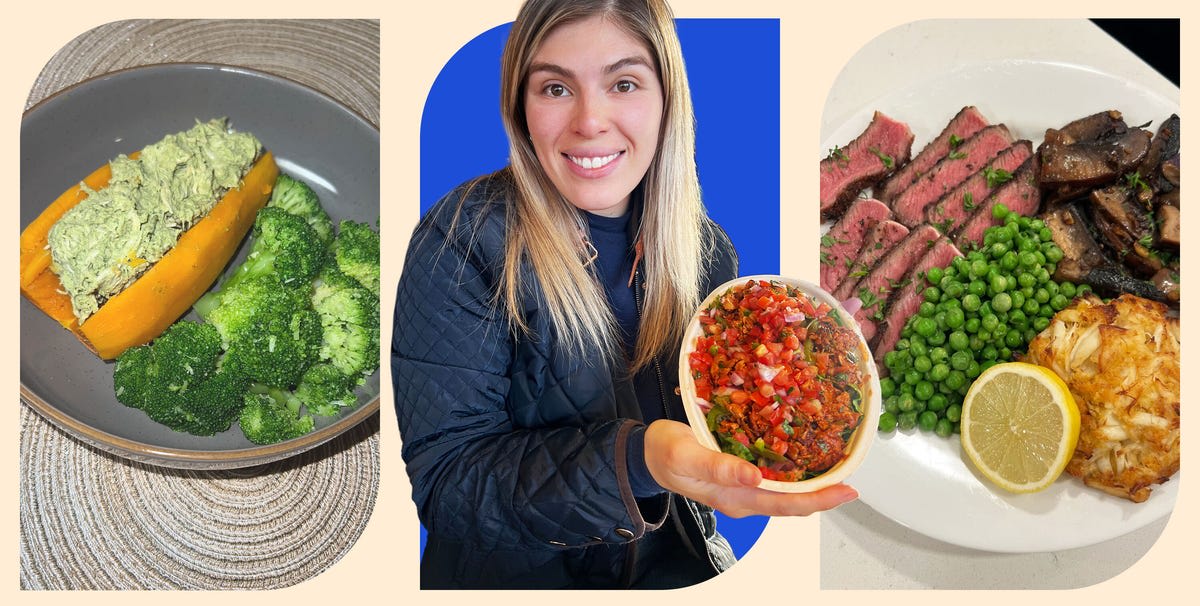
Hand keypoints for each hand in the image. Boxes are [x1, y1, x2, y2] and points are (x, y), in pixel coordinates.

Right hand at [643, 419, 858, 517]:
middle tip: (852, 476)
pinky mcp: (740, 473)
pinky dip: (794, 467)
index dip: (819, 499)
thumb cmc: (665, 453)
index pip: (786, 505)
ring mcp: (743, 487)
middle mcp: (745, 497)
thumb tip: (755, 478)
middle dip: (824, 492)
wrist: (646, 453)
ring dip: (812, 481)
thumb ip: (718, 467)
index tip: (847, 489)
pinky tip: (805, 452)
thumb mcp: (686, 456)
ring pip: (786, 490)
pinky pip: (774, 476)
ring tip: (837, 464)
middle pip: (793, 501)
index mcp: (735, 498)